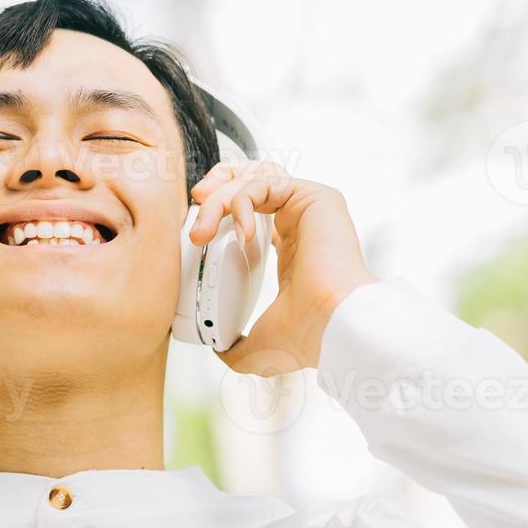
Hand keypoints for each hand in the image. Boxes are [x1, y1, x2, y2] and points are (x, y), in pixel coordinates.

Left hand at [188, 161, 379, 373]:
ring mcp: (308, 207)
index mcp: (290, 250)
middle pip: (250, 182)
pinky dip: (242, 202)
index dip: (219, 212)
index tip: (196, 232)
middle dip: (215, 191)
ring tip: (204, 230)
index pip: (251, 212)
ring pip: (253, 178)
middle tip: (195, 216)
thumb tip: (219, 349)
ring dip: (219, 197)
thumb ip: (236, 344)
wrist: (333, 326)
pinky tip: (241, 233)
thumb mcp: (259, 345)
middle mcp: (299, 223)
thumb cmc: (309, 336)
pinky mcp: (313, 197)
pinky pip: (264, 182)